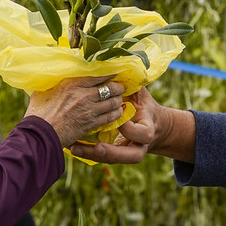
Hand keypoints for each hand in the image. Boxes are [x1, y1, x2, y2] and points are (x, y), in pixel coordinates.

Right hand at [25, 76, 124, 146]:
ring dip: (119, 100)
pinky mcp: (91, 124)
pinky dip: (117, 113)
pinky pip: (110, 117)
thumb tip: (54, 76)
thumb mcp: (43, 91)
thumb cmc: (38, 113)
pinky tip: (118, 112)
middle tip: (121, 87)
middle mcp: (84, 94)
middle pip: (110, 87)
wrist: (39, 135)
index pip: (98, 74)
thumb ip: (53, 83)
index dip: (109, 74)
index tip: (114, 73)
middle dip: (118, 87)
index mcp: (72, 83)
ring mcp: (89, 109)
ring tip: (120, 99)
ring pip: (113, 102)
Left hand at [69, 88, 196, 163]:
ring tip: (74, 148)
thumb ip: (132, 86)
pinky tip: (72, 147)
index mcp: (148, 130)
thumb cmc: (144, 106)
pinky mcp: (117, 155)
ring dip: (92, 154)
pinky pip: (101, 158)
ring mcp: (129, 153)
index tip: (120, 121)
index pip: (143, 134)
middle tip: (97, 146)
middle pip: (129, 156)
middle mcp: (140, 146)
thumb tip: (120, 66)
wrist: (153, 126)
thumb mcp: (141, 96)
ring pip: (112, 159)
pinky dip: (87, 152)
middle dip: (111, 152)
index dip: (131, 129)